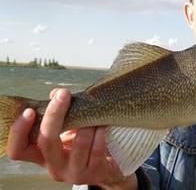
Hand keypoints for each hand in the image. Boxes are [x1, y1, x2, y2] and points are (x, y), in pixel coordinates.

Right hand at [6, 88, 135, 187]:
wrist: (106, 168)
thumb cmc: (84, 146)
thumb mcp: (68, 132)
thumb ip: (59, 114)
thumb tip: (56, 93)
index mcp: (42, 156)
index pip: (18, 149)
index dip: (19, 131)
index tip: (30, 110)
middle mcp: (55, 167)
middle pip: (47, 141)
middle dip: (55, 114)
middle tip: (64, 94)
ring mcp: (74, 172)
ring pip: (80, 142)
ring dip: (88, 123)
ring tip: (93, 116)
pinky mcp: (95, 172)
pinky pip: (98, 147)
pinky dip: (101, 131)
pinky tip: (103, 126)